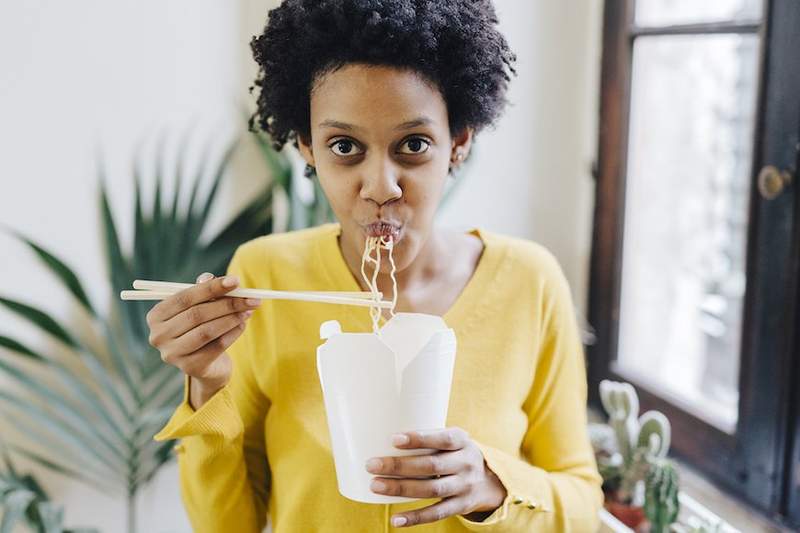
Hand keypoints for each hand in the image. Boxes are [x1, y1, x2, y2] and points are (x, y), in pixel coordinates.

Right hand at [145, 272, 261, 407]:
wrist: (206, 363)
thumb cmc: (200, 325)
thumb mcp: (200, 306)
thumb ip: (203, 290)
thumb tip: (209, 277)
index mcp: (156, 315)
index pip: (184, 298)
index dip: (211, 288)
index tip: (236, 281)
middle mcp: (158, 336)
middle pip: (197, 314)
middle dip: (227, 304)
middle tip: (251, 298)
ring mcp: (172, 354)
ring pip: (207, 331)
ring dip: (232, 318)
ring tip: (249, 310)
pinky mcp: (190, 367)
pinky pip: (217, 346)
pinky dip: (233, 333)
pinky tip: (243, 324)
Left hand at [366, 427, 506, 527]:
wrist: (491, 480)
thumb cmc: (456, 453)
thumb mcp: (452, 440)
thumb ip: (428, 438)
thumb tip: (381, 435)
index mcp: (462, 441)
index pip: (442, 438)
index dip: (418, 439)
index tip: (393, 439)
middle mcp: (465, 463)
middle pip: (431, 466)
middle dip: (399, 466)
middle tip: (371, 465)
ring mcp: (464, 486)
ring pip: (431, 490)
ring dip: (401, 489)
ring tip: (376, 485)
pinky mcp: (461, 506)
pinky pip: (437, 513)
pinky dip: (416, 517)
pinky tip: (396, 519)